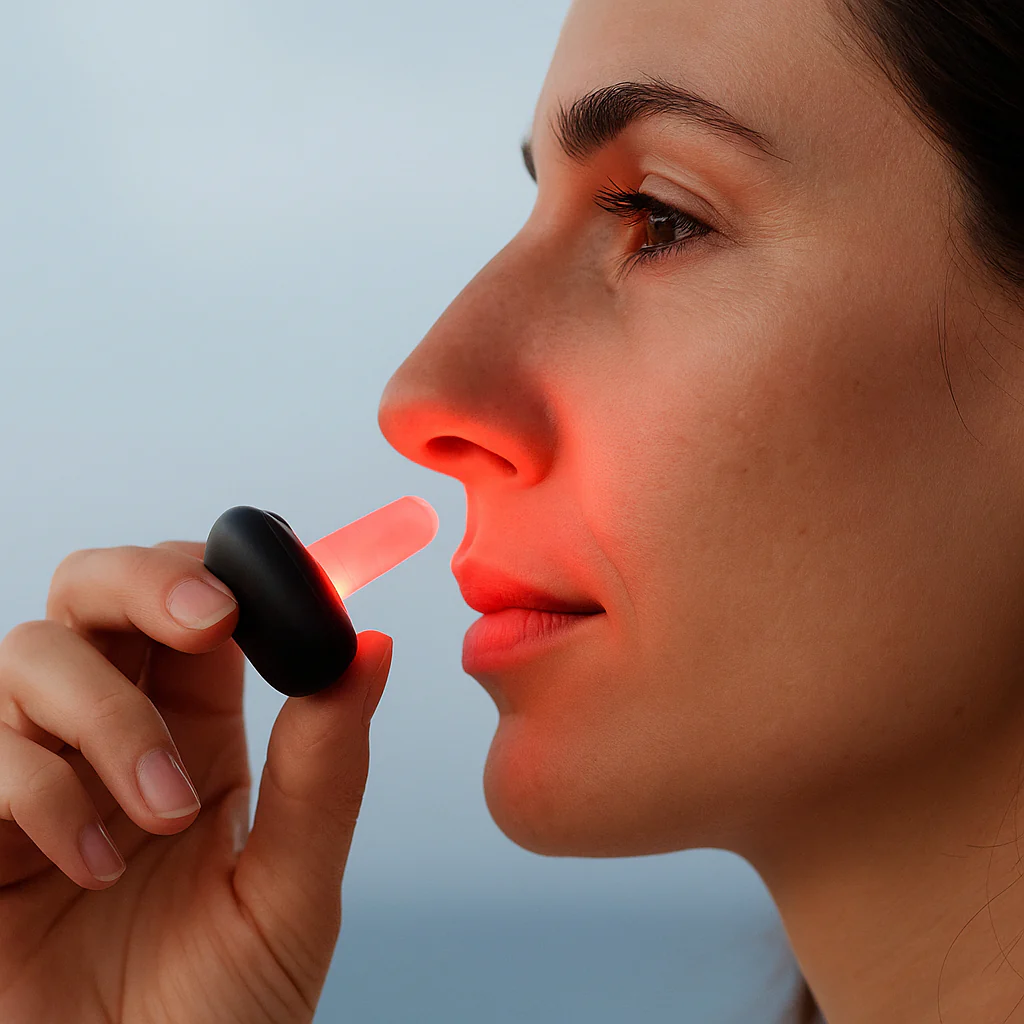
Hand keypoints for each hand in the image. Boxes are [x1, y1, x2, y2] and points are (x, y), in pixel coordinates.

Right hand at [0, 541, 392, 1022]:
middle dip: (145, 583)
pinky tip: (94, 863)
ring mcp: (37, 775)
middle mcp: (113, 734)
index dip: (217, 572)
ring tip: (164, 818)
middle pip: (96, 590)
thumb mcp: (290, 890)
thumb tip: (370, 645)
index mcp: (199, 732)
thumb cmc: (218, 1015)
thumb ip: (325, 769)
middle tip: (209, 625)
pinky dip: (41, 790)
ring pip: (33, 655)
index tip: (258, 590)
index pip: (194, 603)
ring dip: (110, 718)